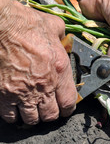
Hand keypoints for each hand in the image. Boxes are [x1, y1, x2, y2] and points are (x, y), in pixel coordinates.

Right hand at [0, 0, 76, 124]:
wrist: (2, 26)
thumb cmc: (26, 24)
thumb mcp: (55, 27)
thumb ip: (62, 38)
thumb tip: (63, 38)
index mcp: (60, 70)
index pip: (69, 102)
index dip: (68, 108)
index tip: (66, 107)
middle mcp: (44, 86)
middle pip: (50, 115)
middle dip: (51, 114)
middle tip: (48, 109)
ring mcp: (22, 92)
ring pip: (31, 119)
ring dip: (33, 116)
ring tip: (32, 110)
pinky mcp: (3, 95)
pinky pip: (10, 116)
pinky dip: (13, 115)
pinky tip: (15, 108)